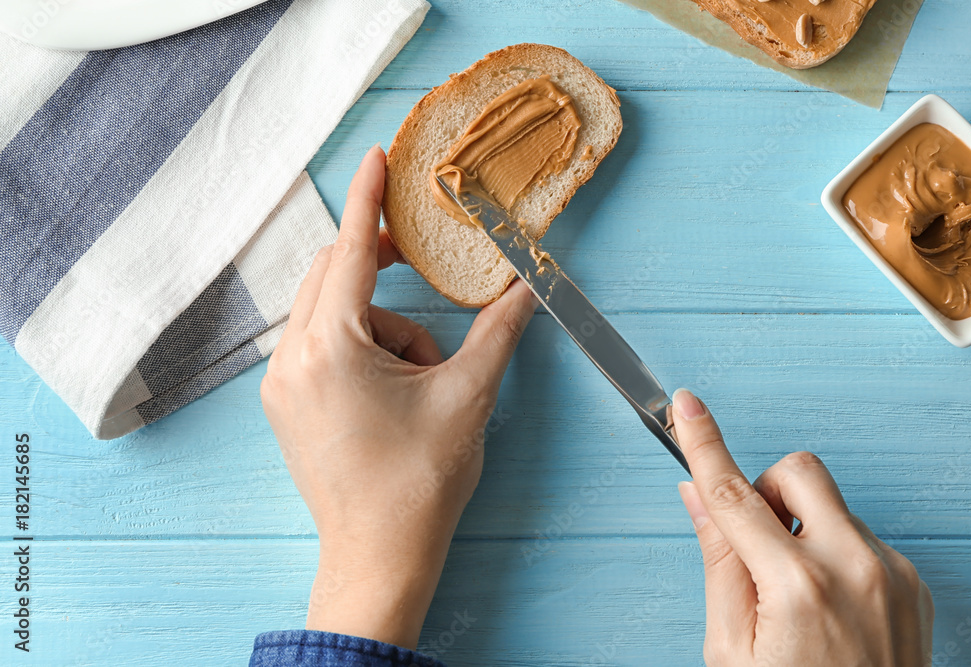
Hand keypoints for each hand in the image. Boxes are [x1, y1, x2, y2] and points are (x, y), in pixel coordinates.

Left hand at [260, 145, 536, 648]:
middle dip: (382, 267)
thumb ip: (499, 331)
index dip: (368, 198)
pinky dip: (360, 344)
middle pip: (334, 274)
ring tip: (423, 374)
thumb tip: (528, 287)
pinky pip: (321, 343)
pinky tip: (395, 385)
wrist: (379, 557)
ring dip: (381, 321)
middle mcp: (293, 358)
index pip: (351, 250)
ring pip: (331, 311)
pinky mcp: (287, 403)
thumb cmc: (419, 485)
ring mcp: (282, 383)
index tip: (376, 157)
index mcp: (331, 348)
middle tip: (421, 264)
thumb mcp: (468, 397)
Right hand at [671, 389, 933, 666]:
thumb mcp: (731, 650)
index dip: (704, 444)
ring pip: (830, 504)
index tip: (687, 407)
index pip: (735, 496)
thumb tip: (699, 499)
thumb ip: (718, 563)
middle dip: (767, 494)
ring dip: (801, 529)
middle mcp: (855, 568)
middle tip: (754, 543)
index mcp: (798, 587)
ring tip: (793, 594)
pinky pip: (860, 536)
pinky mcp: (913, 582)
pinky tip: (826, 605)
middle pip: (797, 472)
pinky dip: (833, 554)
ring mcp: (892, 573)